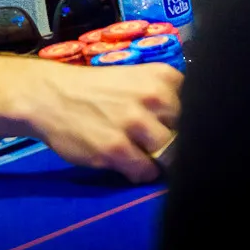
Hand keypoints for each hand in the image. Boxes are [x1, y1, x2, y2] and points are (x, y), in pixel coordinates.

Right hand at [21, 61, 181, 182]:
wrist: (49, 96)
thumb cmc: (95, 89)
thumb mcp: (136, 80)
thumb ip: (164, 98)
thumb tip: (194, 128)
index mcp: (161, 77)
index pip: (200, 107)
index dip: (190, 123)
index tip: (176, 127)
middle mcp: (152, 97)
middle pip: (186, 133)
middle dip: (173, 140)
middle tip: (154, 140)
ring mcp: (134, 124)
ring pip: (169, 155)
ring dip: (157, 158)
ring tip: (140, 151)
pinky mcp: (117, 149)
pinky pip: (146, 171)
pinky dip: (139, 172)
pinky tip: (125, 161)